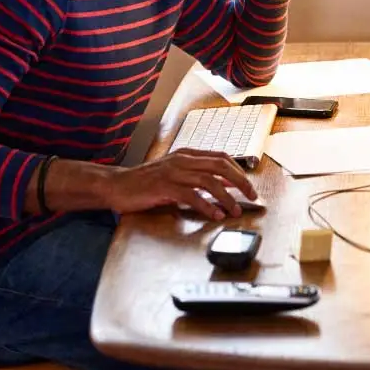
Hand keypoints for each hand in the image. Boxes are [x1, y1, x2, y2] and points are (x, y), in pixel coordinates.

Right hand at [108, 150, 257, 220]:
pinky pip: (191, 195)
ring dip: (226, 197)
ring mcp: (173, 172)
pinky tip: (214, 215)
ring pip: (209, 181)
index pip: (221, 157)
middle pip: (220, 166)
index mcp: (186, 155)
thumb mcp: (174, 175)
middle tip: (252, 197)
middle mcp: (182, 160)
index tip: (249, 186)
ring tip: (235, 211)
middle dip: (240, 181)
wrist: (117, 185)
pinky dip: (206, 206)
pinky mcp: (164, 187)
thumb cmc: (146, 183)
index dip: (239, 171)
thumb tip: (223, 186)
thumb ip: (196, 177)